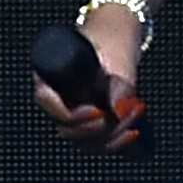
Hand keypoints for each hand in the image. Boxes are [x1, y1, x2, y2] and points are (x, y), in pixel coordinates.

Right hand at [34, 1, 146, 149]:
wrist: (118, 40)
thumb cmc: (111, 40)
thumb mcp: (117, 56)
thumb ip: (119, 82)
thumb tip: (120, 109)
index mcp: (50, 74)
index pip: (47, 102)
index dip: (71, 114)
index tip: (99, 112)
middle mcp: (56, 97)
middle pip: (67, 128)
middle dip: (100, 128)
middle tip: (127, 113)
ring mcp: (71, 113)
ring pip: (82, 139)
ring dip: (112, 135)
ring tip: (135, 113)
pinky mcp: (88, 123)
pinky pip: (95, 142)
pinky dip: (115, 141)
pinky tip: (133, 131)